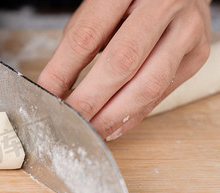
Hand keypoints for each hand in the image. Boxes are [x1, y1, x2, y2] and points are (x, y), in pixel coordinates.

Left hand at [37, 0, 211, 140]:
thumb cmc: (131, 0)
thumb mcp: (98, 7)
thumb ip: (79, 43)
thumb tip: (55, 88)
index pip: (87, 37)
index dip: (62, 71)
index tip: (46, 95)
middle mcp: (164, 7)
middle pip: (121, 63)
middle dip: (89, 100)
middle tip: (68, 120)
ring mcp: (186, 32)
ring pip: (147, 86)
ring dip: (112, 116)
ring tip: (89, 130)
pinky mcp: (196, 56)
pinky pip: (161, 95)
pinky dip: (132, 116)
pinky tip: (113, 126)